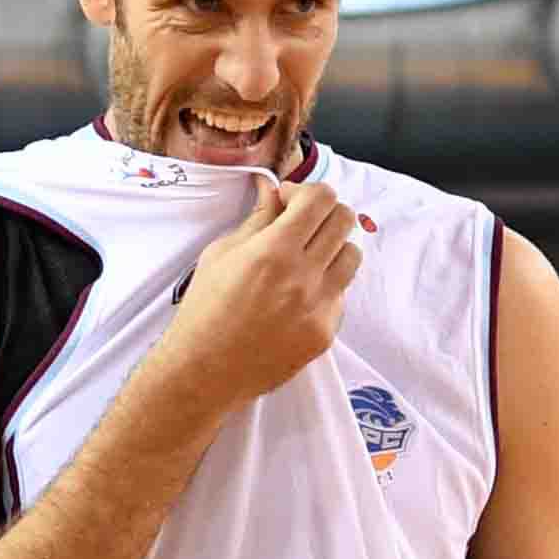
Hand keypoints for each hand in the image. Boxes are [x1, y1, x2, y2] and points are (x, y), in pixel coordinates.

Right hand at [161, 174, 361, 411]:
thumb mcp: (222, 253)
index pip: (322, 199)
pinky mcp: (326, 332)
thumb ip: (258, 218)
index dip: (307, 191)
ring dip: (333, 247)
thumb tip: (274, 188)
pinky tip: (298, 296)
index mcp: (274, 250)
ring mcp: (320, 307)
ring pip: (353, 255)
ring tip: (307, 258)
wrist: (205, 370)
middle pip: (345, 220)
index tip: (289, 202)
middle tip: (302, 223)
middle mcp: (304, 276)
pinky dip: (326, 285)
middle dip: (324, 213)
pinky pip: (341, 294)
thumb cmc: (205, 308)